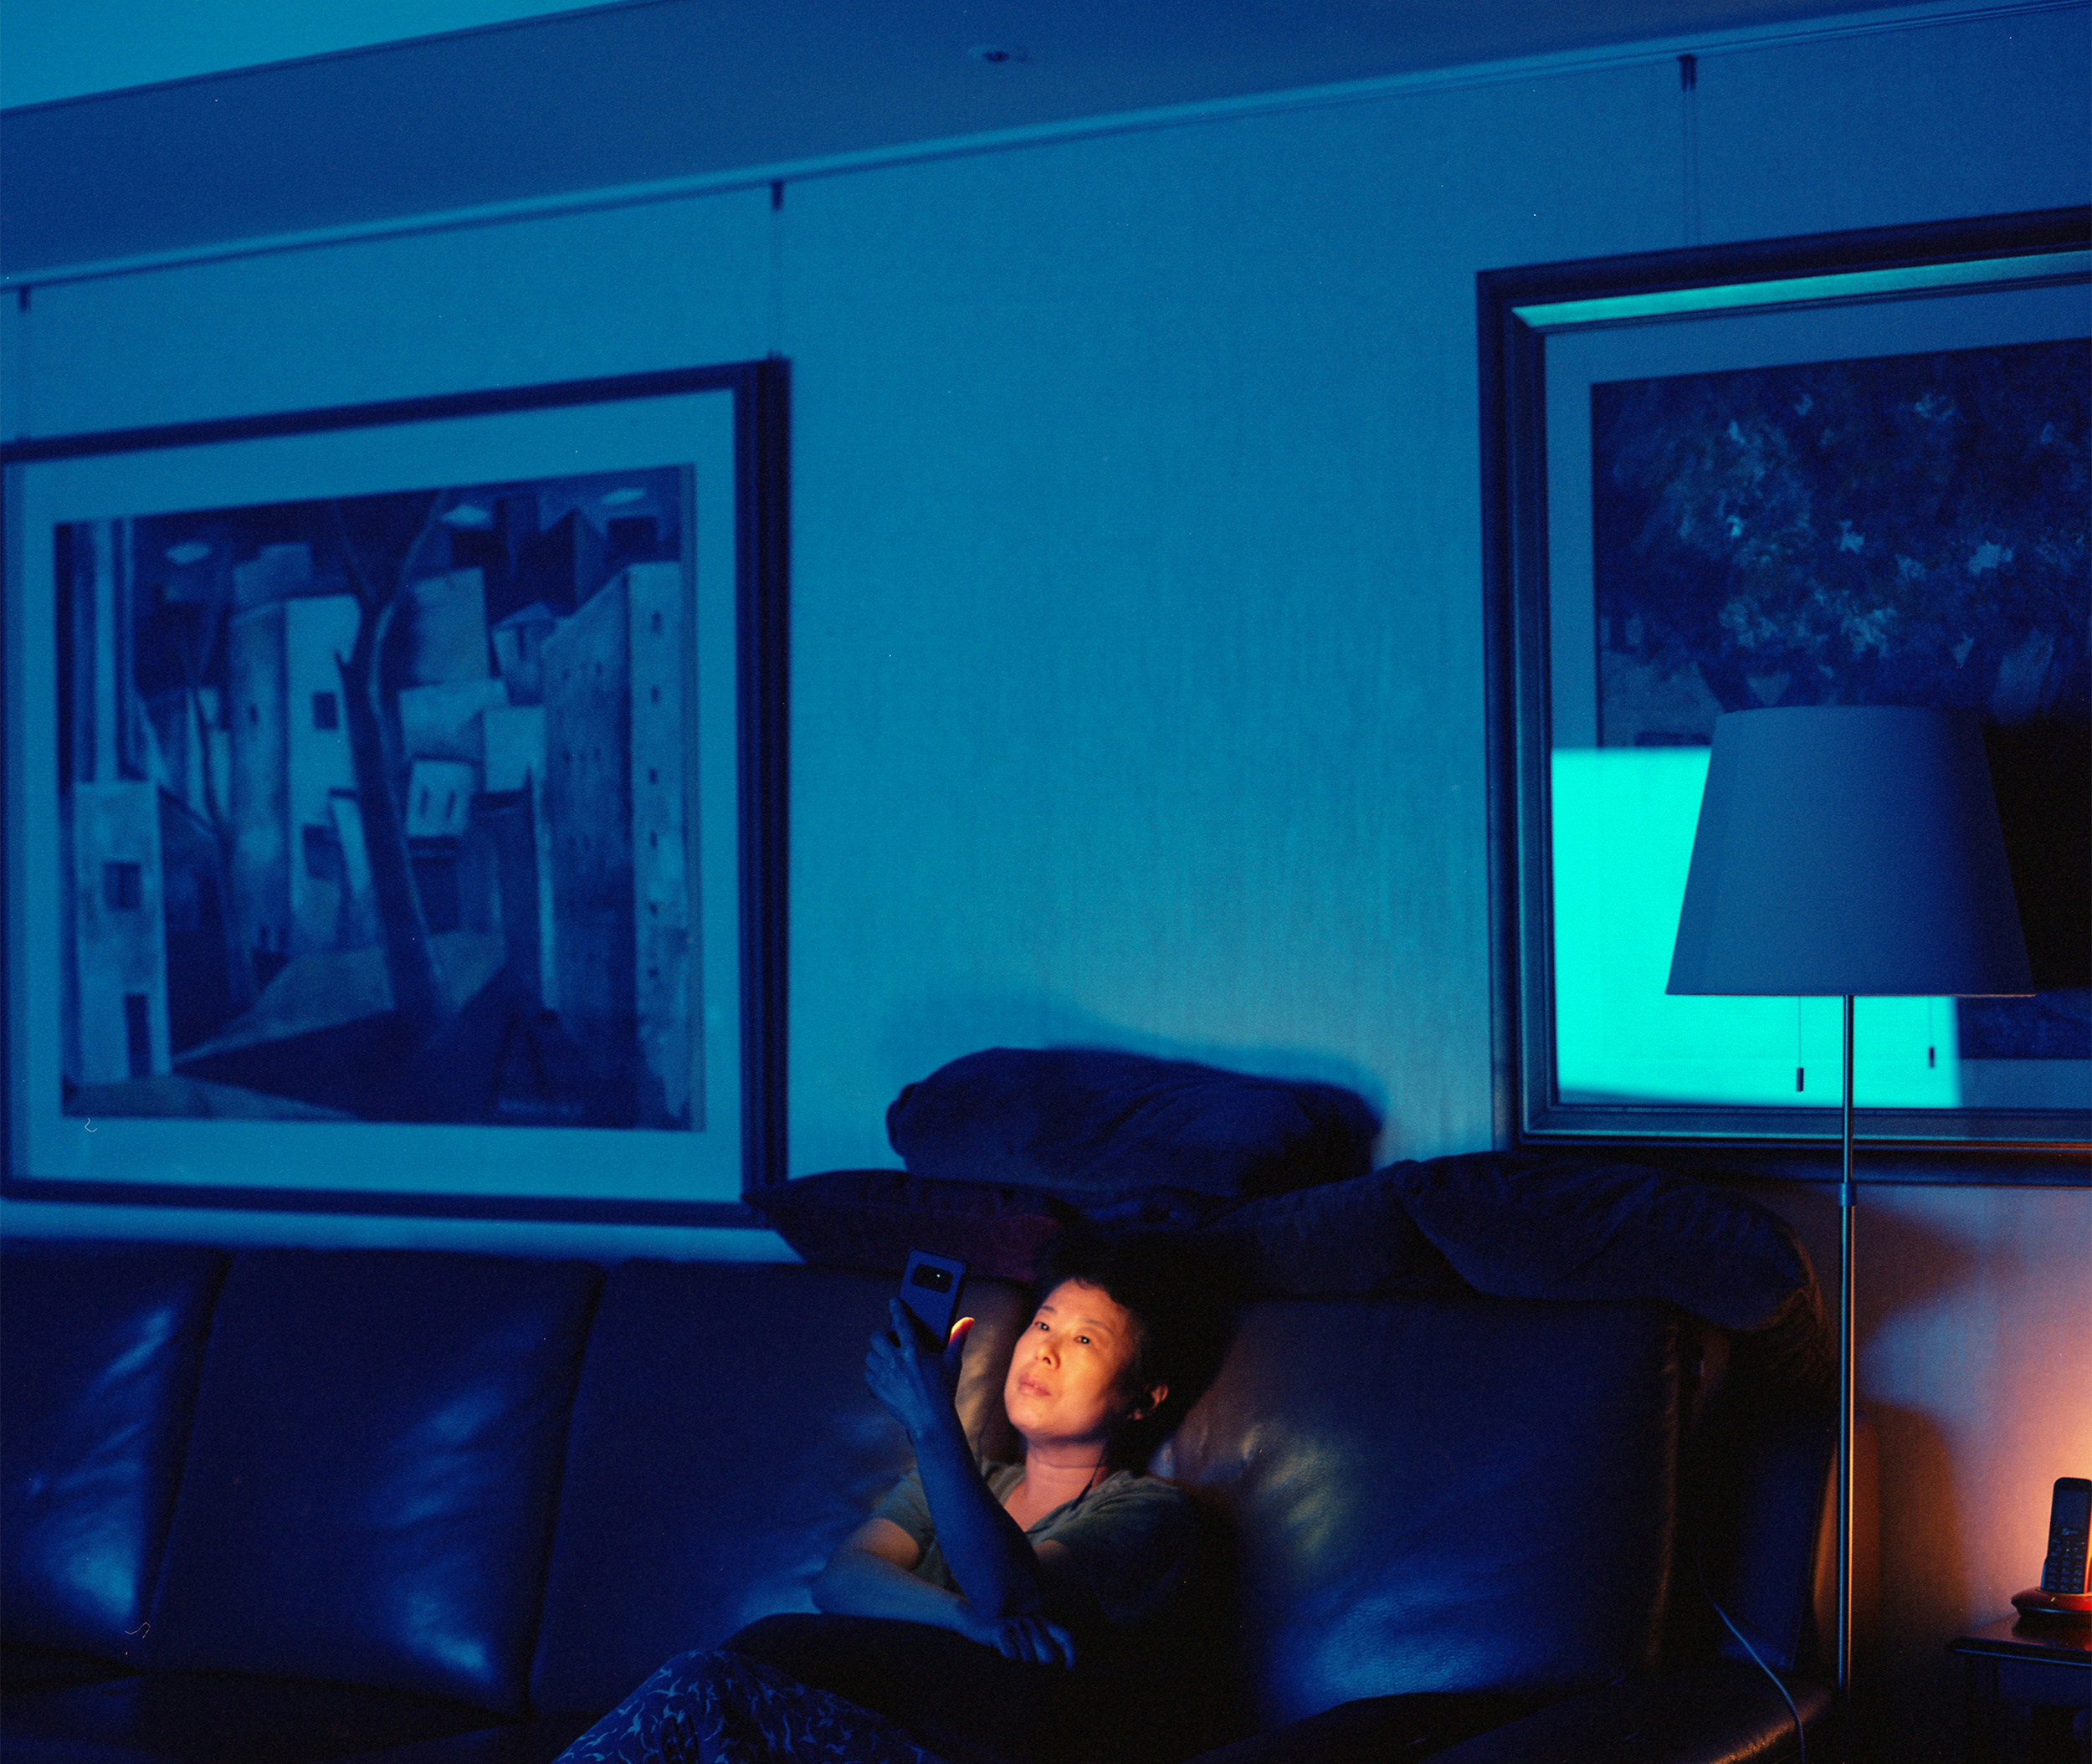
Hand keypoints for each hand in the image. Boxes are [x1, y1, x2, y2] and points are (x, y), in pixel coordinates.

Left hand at [864, 1300, 973, 1441]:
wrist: (930, 1421)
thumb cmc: (943, 1391)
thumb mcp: (952, 1363)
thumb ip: (958, 1338)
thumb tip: (967, 1321)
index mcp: (914, 1351)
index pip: (901, 1322)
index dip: (896, 1308)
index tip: (893, 1301)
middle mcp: (896, 1361)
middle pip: (877, 1337)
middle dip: (882, 1336)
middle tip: (890, 1340)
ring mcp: (884, 1375)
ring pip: (870, 1355)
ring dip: (877, 1355)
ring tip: (887, 1359)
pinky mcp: (878, 1389)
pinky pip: (867, 1373)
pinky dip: (873, 1372)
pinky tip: (883, 1374)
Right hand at [957, 1601, 1078, 1669]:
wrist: (971, 1618)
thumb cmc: (1001, 1634)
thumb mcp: (1023, 1636)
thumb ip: (1040, 1647)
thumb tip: (1056, 1667)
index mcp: (1042, 1622)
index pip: (1067, 1637)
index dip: (1073, 1656)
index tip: (1070, 1671)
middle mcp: (1033, 1621)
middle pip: (1049, 1656)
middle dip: (1040, 1668)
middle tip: (1025, 1668)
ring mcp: (1017, 1624)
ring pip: (1029, 1660)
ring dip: (1020, 1666)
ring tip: (1009, 1656)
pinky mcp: (1002, 1630)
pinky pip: (1012, 1656)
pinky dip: (1007, 1661)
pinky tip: (1000, 1651)